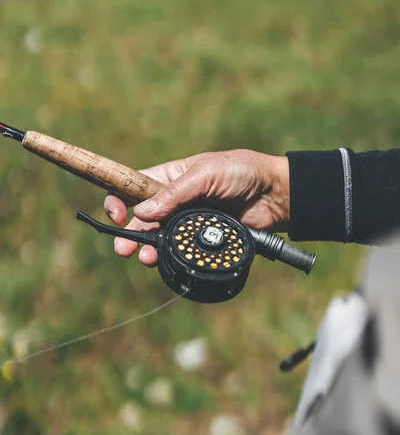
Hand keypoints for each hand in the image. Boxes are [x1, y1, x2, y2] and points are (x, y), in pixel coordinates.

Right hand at [104, 149, 289, 266]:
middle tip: (124, 249)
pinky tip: (162, 261)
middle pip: (141, 219)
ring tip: (144, 258)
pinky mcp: (200, 240)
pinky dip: (168, 257)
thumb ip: (174, 194)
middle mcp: (174, 202)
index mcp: (170, 178)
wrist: (274, 195)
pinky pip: (179, 250)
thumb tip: (142, 213)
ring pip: (157, 238)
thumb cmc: (241, 172)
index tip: (117, 215)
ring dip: (146, 248)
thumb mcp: (206, 175)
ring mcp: (187, 223)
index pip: (134, 188)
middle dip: (129, 234)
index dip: (119, 201)